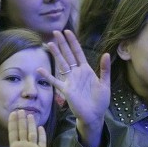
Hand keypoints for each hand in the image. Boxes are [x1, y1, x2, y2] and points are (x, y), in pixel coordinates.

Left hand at [0, 110, 46, 146]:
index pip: (13, 133)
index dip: (13, 123)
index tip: (12, 113)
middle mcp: (24, 146)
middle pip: (23, 130)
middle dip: (21, 120)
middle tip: (21, 110)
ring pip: (32, 133)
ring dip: (31, 124)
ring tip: (30, 115)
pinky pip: (42, 141)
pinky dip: (42, 135)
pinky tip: (40, 127)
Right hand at [40, 30, 110, 146]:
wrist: (94, 115)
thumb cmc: (100, 100)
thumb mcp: (105, 83)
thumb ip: (105, 69)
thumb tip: (107, 54)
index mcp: (86, 70)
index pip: (78, 52)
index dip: (73, 42)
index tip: (67, 31)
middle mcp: (76, 73)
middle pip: (68, 55)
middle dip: (62, 43)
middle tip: (56, 31)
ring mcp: (70, 80)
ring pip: (61, 64)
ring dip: (56, 54)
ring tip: (49, 43)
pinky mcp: (65, 90)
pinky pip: (55, 82)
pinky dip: (48, 76)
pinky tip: (40, 69)